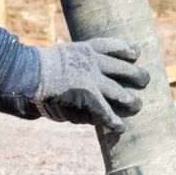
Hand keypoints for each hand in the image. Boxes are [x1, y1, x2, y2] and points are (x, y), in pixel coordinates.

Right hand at [32, 39, 148, 132]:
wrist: (29, 71)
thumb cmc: (38, 67)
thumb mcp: (60, 58)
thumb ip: (73, 66)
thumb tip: (82, 79)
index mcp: (84, 49)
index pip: (109, 46)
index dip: (124, 49)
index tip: (136, 52)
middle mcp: (92, 62)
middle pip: (121, 67)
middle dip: (135, 74)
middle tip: (146, 79)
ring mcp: (92, 78)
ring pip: (118, 90)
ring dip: (130, 100)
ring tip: (138, 105)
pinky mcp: (89, 95)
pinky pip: (106, 111)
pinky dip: (114, 120)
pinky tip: (122, 128)